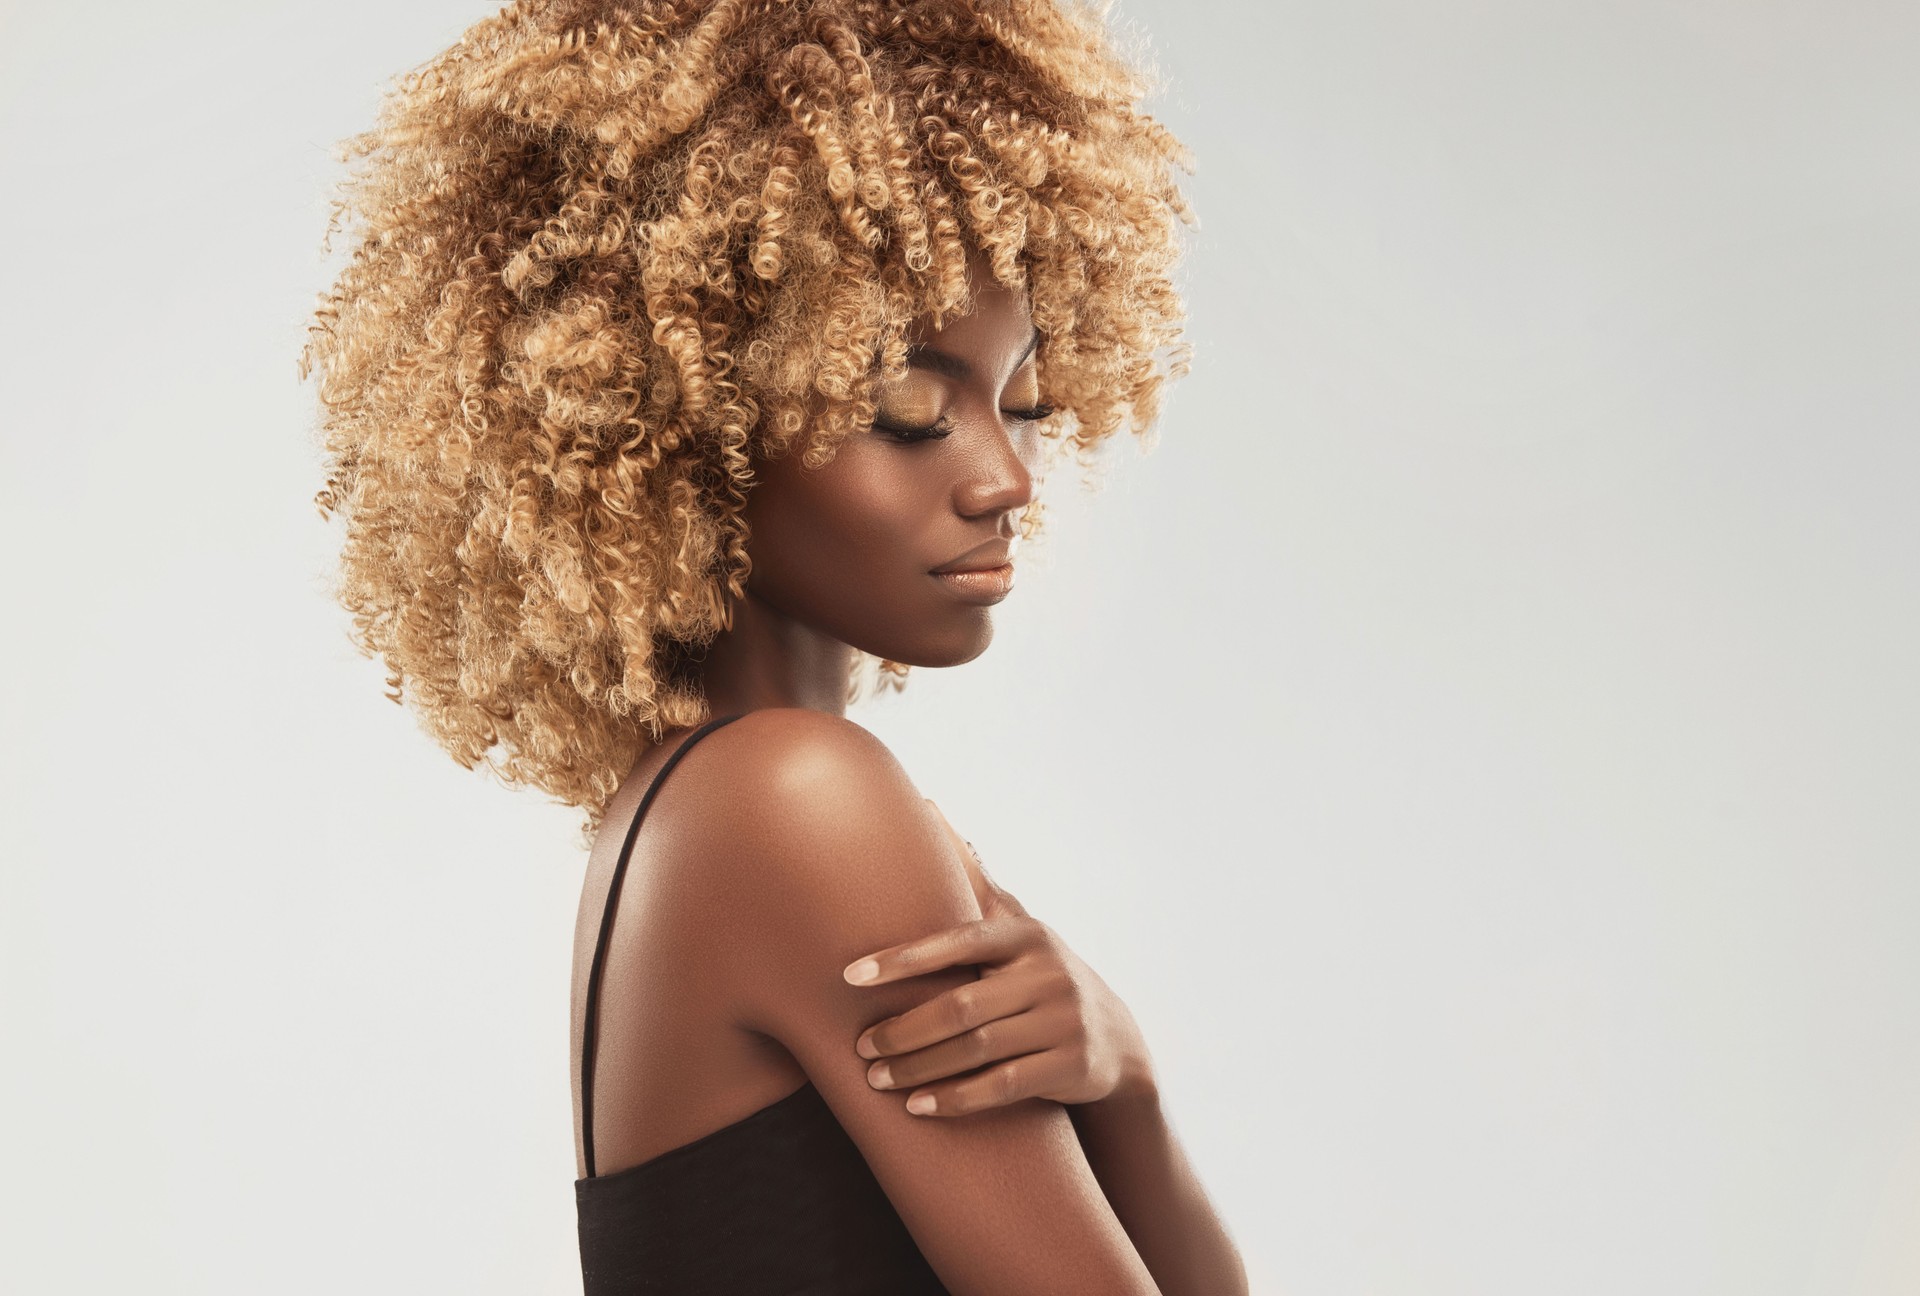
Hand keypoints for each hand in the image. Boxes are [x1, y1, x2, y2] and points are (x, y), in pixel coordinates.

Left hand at [839, 799, 1156, 1116]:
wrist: (1113, 1038)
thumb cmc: (1038, 974)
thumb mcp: (1015, 926)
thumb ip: (972, 878)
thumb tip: (926, 803)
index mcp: (1025, 935)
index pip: (958, 941)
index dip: (904, 959)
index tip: (851, 975)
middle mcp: (1047, 974)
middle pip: (962, 1005)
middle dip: (904, 1028)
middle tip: (860, 1045)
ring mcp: (1062, 1022)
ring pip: (978, 1049)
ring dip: (919, 1068)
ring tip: (874, 1079)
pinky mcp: (1069, 1067)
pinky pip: (1003, 1087)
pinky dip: (956, 1099)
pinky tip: (918, 1107)